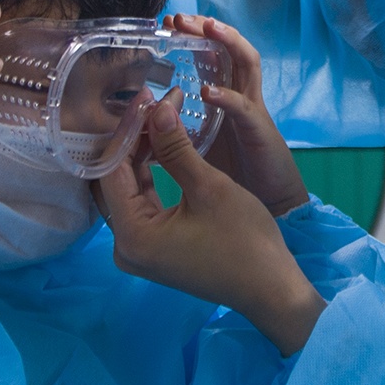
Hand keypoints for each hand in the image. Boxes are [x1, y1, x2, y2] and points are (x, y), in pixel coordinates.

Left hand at [95, 99, 324, 354]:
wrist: (271, 288)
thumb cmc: (245, 240)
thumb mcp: (209, 187)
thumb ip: (175, 147)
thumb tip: (157, 107)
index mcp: (132, 235)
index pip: (113, 170)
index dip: (129, 129)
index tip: (147, 97)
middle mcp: (125, 245)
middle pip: (115, 180)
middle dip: (134, 139)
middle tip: (154, 102)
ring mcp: (138, 249)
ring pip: (127, 189)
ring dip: (141, 154)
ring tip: (160, 117)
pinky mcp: (153, 248)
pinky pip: (141, 202)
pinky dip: (150, 174)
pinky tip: (161, 146)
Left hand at [166, 13, 308, 216]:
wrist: (276, 204)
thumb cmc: (238, 176)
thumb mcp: (200, 148)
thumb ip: (179, 133)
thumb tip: (146, 122)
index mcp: (224, 99)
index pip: (209, 57)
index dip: (190, 38)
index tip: (164, 26)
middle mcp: (240, 97)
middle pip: (226, 50)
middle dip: (204, 30)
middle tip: (177, 17)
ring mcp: (252, 111)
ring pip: (244, 65)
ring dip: (226, 42)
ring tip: (207, 26)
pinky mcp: (260, 132)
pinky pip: (244, 109)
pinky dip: (227, 98)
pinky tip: (208, 92)